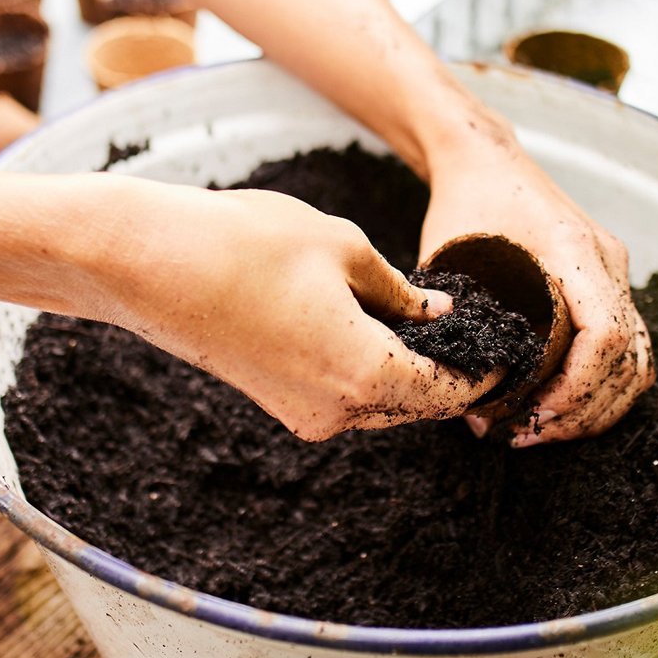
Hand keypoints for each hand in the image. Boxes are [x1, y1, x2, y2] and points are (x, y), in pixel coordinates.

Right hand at [85, 182, 498, 440]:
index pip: (453, 389)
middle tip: (481, 333)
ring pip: (384, 403)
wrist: (147, 263)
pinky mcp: (278, 403)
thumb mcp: (342, 247)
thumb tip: (438, 315)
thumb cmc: (245, 242)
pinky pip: (347, 396)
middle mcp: (338, 412)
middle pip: (421, 404)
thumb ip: (400, 291)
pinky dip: (374, 371)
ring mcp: (304, 415)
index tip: (510, 345)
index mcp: (367, 374)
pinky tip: (380, 329)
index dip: (487, 369)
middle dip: (454, 373)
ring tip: (434, 325)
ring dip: (413, 372)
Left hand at [420, 117, 654, 446]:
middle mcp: (607, 261)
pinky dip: (604, 385)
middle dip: (585, 410)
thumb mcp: (450, 259)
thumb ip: (459, 322)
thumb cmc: (462, 203)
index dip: (578, 388)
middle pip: (630, 358)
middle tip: (531, 434)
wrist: (484, 160)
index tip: (536, 413)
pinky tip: (564, 406)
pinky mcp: (607, 282)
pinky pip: (628, 345)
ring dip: (599, 405)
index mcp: (575, 249)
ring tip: (544, 428)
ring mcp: (614, 271)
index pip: (605, 335)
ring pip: (637, 360)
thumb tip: (462, 394)